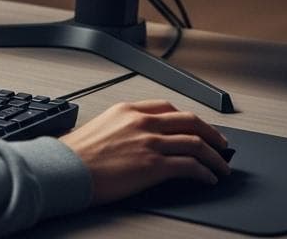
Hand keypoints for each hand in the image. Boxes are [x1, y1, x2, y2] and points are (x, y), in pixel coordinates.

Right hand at [59, 100, 230, 204]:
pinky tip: (208, 179)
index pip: (168, 108)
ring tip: (221, 166)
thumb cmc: (74, 154)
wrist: (64, 169)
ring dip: (214, 156)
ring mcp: (150, 142)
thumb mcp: (100, 128)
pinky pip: (190, 166)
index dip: (189, 119)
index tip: (198, 127)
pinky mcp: (154, 166)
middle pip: (190, 121)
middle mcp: (142, 122)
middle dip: (211, 133)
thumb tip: (134, 140)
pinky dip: (204, 172)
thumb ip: (121, 128)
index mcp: (128, 110)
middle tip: (221, 144)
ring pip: (196, 143)